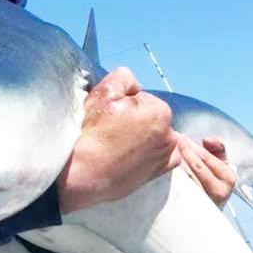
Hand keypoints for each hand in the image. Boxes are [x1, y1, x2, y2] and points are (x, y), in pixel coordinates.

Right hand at [57, 67, 180, 213]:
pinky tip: (131, 156)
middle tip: (111, 132)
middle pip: (150, 117)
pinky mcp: (159, 173)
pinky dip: (150, 154)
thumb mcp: (103, 92)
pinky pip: (160, 156)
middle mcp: (169, 134)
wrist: (82, 174)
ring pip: (154, 135)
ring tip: (117, 146)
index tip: (108, 117)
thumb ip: (124, 77)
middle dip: (135, 120)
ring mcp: (165, 156)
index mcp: (159, 111)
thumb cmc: (91, 134)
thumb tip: (133, 85)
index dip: (123, 105)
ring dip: (142, 136)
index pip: (141, 99)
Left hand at [175, 135, 235, 206]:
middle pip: (196, 166)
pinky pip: (181, 187)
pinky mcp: (193, 205)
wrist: (209, 209)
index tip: (180, 137)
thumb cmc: (214, 182)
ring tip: (168, 151)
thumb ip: (217, 148)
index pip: (207, 157)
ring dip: (177, 161)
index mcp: (228, 177)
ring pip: (188, 176)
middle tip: (172, 141)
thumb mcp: (221, 165)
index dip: (192, 146)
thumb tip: (206, 140)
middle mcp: (219, 190)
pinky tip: (167, 166)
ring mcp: (206, 199)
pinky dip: (174, 175)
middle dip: (183, 151)